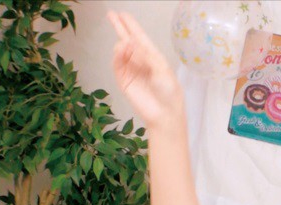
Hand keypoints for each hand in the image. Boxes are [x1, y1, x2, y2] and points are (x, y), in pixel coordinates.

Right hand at [107, 11, 183, 128]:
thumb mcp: (162, 69)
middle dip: (120, 28)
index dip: (131, 26)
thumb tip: (131, 43)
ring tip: (126, 42)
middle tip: (111, 15)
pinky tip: (121, 49)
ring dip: (123, 44)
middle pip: (127, 41)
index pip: (139, 37)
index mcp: (152, 56)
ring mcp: (130, 70)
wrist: (164, 113)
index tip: (123, 14)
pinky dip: (118, 55)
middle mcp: (140, 61)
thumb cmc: (169, 92)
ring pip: (121, 52)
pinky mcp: (123, 80)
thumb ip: (147, 55)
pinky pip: (117, 64)